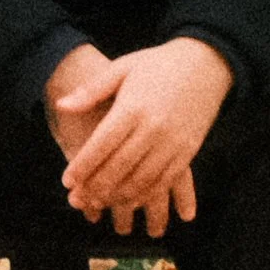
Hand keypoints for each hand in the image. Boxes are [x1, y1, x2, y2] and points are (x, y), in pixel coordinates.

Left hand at [53, 37, 229, 238]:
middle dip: (97, 187)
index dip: (83, 165)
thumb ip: (91, 90)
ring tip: (99, 205)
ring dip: (120, 195)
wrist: (207, 64)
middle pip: (121, 166)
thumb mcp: (122, 68)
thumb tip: (61, 105)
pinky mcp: (190, 150)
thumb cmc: (157, 65)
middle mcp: (154, 128)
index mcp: (133, 108)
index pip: (102, 144)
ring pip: (144, 178)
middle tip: (77, 200)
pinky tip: (131, 202)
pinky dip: (148, 194)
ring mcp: (175, 142)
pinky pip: (167, 179)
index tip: (66, 181)